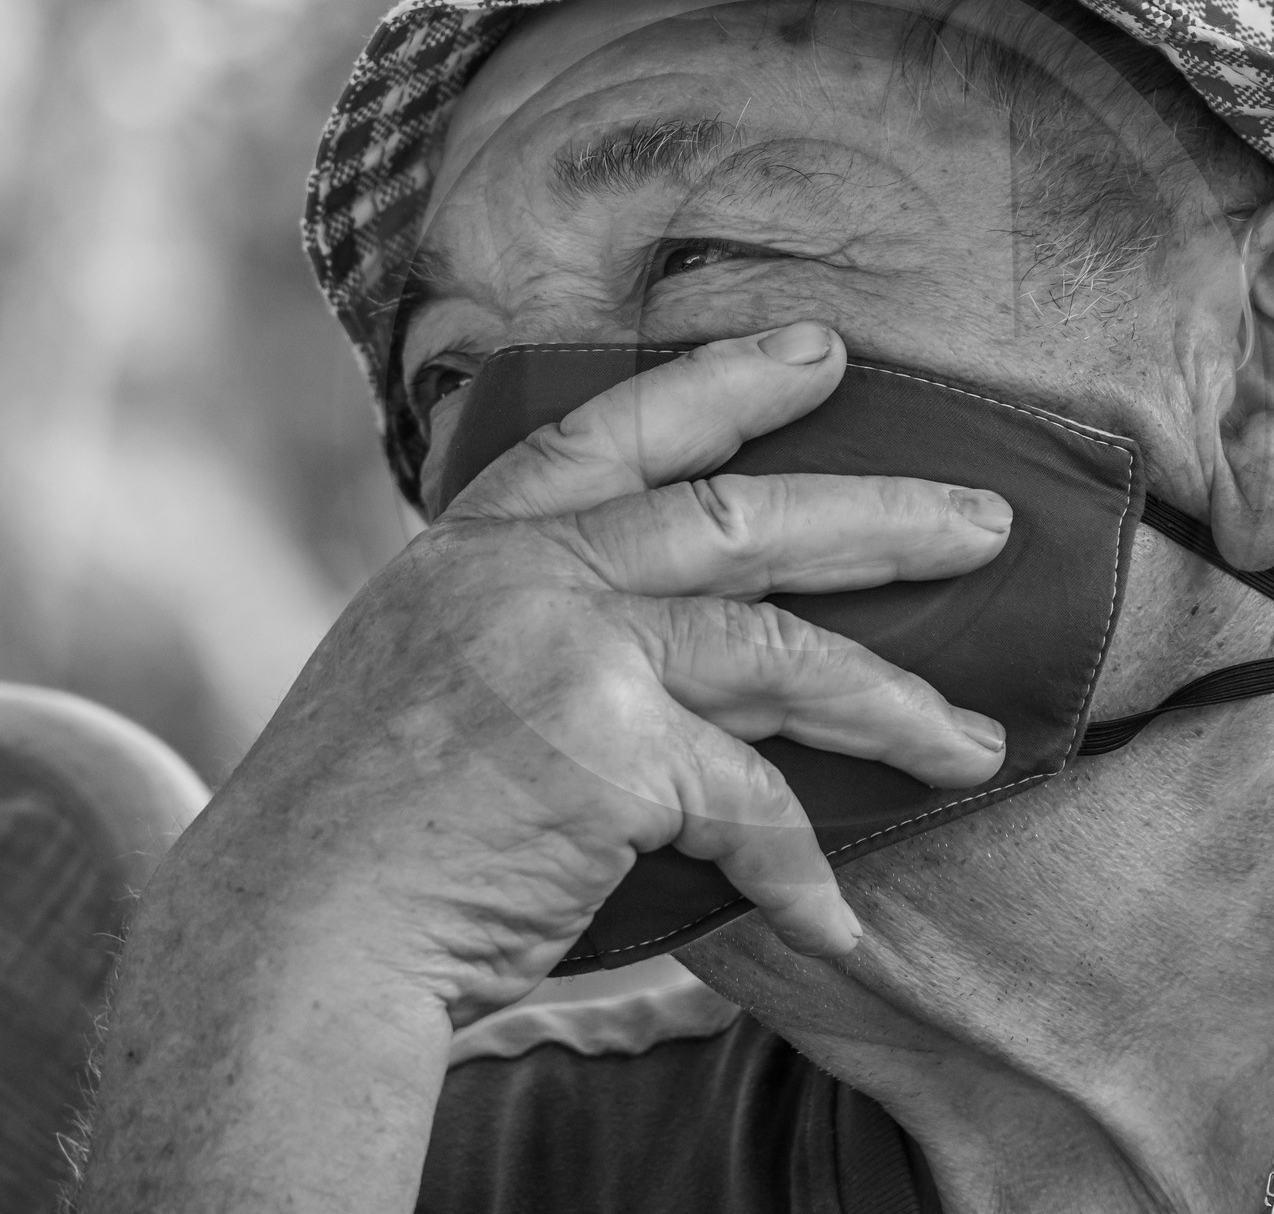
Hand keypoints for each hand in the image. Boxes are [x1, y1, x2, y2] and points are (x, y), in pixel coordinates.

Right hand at [77, 322, 1009, 1212]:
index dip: (729, 378)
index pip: (622, 424)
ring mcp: (575, 650)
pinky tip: (840, 925)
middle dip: (883, 516)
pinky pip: (751, 805)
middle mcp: (534, 570)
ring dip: (898, 700)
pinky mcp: (611, 753)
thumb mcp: (421, 656)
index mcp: (484, 537)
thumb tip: (643, 616)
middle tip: (986, 522)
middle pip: (745, 515)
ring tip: (979, 742)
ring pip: (782, 646)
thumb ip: (520, 608)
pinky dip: (799, 872)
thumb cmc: (355, 812)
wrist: (283, 928)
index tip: (822, 349)